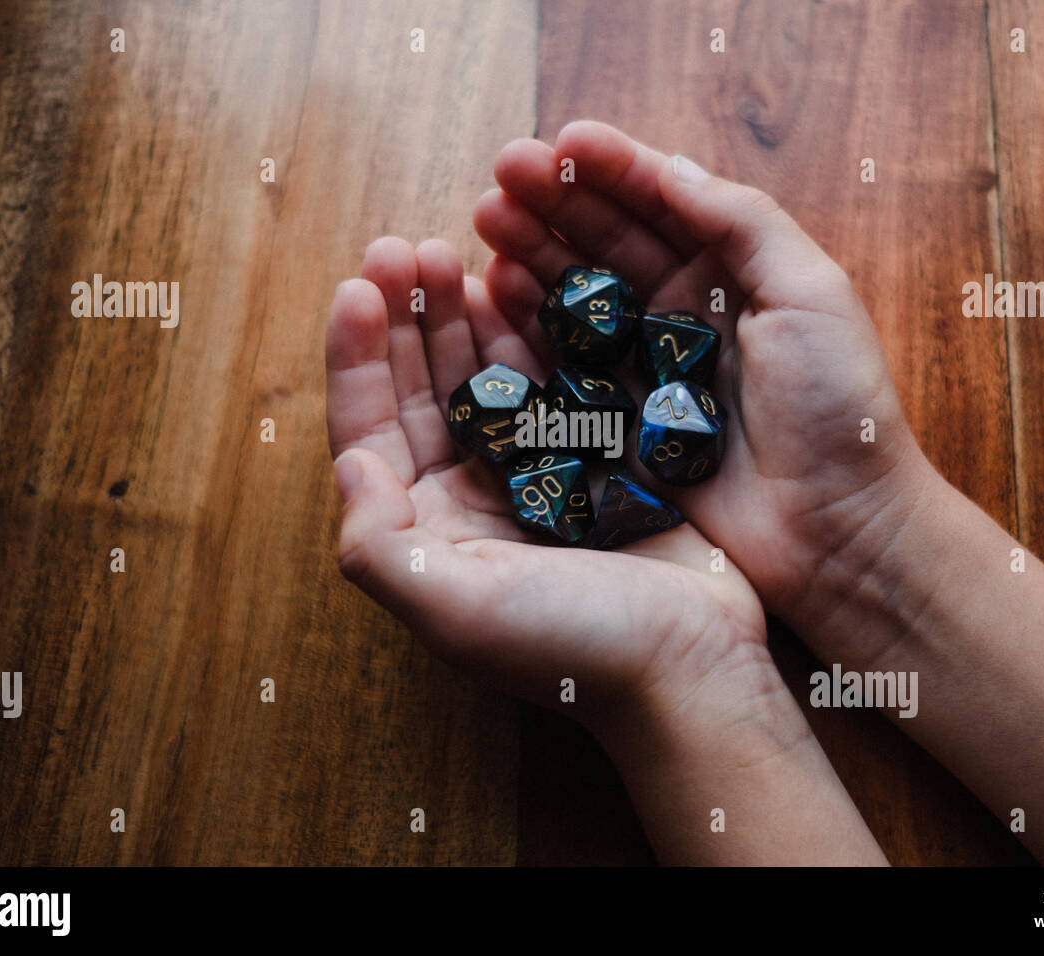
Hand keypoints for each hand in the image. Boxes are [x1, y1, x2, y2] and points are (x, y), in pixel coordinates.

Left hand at [325, 235, 785, 737]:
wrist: (692, 666)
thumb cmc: (571, 645)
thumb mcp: (456, 610)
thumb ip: (381, 545)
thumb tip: (351, 464)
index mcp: (428, 531)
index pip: (370, 432)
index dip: (356, 358)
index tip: (359, 287)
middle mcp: (472, 498)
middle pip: (422, 391)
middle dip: (407, 319)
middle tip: (406, 248)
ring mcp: (535, 472)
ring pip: (484, 376)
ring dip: (462, 314)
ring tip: (452, 251)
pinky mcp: (594, 456)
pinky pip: (550, 378)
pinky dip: (530, 331)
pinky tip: (519, 285)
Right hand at [474, 121, 935, 657]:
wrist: (835, 530)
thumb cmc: (838, 409)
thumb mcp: (811, 294)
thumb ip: (743, 223)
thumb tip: (670, 166)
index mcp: (734, 272)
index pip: (663, 203)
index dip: (612, 168)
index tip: (561, 142)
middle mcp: (684, 312)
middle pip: (608, 242)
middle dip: (555, 202)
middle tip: (501, 175)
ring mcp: (646, 366)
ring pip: (577, 294)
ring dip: (532, 253)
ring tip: (485, 222)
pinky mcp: (620, 421)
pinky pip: (563, 362)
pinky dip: (526, 326)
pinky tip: (494, 293)